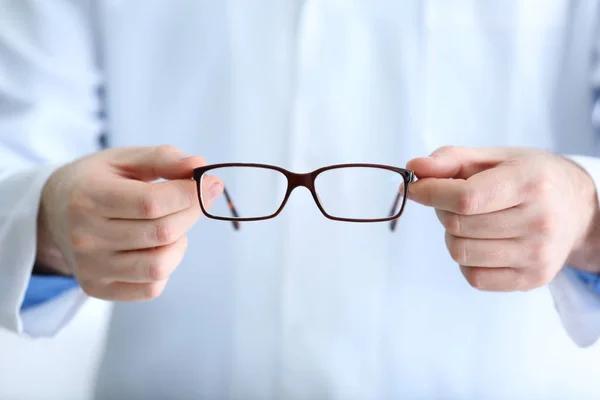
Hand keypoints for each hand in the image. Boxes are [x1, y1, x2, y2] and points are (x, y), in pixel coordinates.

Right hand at [37, 145, 222, 300]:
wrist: (54, 212)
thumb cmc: (98, 181)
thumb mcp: (125, 159)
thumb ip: (163, 159)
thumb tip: (199, 166)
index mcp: (88, 197)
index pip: (151, 203)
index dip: (190, 194)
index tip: (210, 183)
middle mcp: (85, 237)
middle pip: (162, 233)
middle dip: (192, 213)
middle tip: (197, 199)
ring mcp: (90, 268)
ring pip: (160, 265)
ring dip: (179, 243)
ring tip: (170, 225)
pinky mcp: (97, 288)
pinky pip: (152, 288)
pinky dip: (166, 267)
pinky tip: (156, 247)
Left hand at [406, 146, 598, 291]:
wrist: (578, 209)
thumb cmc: (531, 178)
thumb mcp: (496, 157)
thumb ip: (451, 160)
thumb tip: (414, 168)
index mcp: (530, 183)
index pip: (465, 198)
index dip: (430, 193)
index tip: (415, 188)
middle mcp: (539, 221)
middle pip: (458, 226)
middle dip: (443, 210)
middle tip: (454, 200)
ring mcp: (538, 255)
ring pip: (461, 253)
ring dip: (453, 236)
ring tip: (471, 221)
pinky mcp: (533, 279)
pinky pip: (474, 277)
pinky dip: (467, 259)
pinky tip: (482, 242)